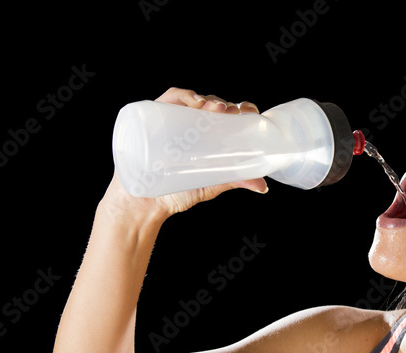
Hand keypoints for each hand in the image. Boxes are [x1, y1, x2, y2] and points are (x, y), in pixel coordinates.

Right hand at [100, 87, 268, 219]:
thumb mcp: (210, 185)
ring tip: (217, 109)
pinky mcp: (153, 117)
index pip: (227, 116)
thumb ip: (234, 180)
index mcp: (207, 136)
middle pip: (213, 105)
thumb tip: (262, 186)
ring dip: (207, 99)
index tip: (251, 113)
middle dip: (227, 105)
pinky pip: (168, 98)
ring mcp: (172, 120)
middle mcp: (191, 125)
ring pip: (194, 100)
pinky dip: (182, 95)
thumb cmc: (176, 193)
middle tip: (235, 112)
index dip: (241, 111)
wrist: (143, 205)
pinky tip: (194, 102)